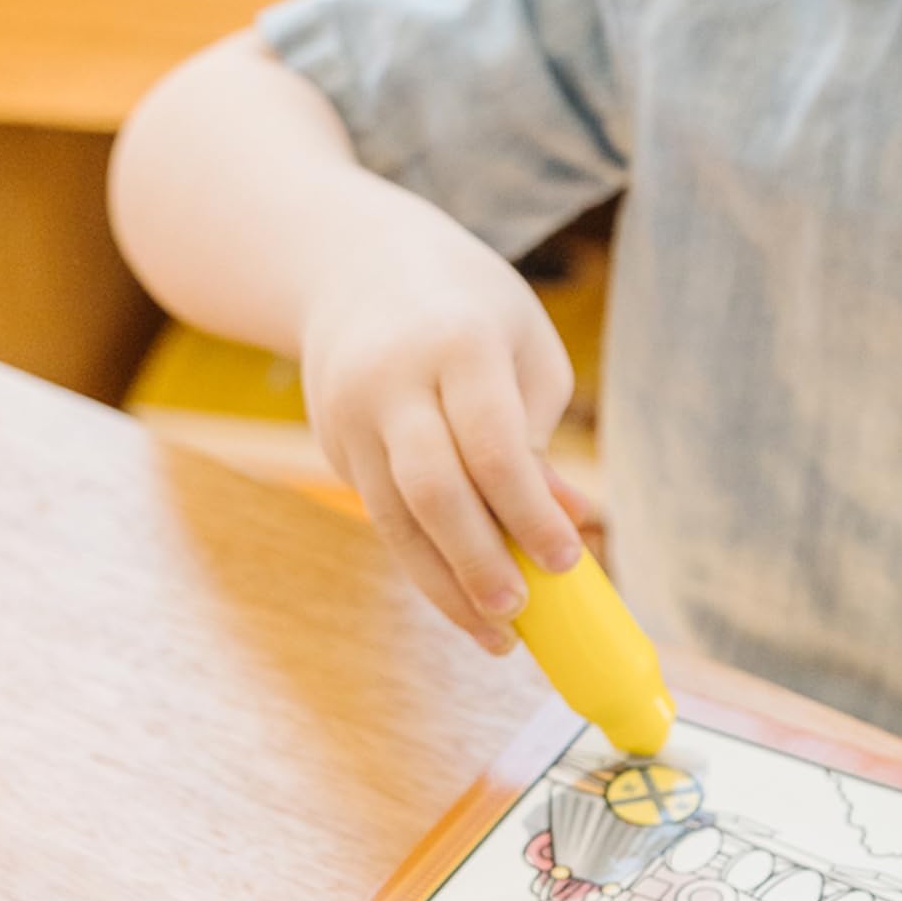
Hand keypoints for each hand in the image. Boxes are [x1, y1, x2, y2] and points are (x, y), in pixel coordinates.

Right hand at [299, 235, 586, 649]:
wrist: (350, 265)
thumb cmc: (466, 307)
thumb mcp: (521, 345)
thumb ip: (541, 434)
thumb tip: (567, 522)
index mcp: (457, 343)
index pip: (491, 444)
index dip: (529, 512)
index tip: (566, 560)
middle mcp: (393, 381)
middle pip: (432, 490)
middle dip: (478, 561)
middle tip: (519, 614)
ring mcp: (352, 416)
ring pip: (396, 520)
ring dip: (445, 587)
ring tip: (495, 636)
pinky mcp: (334, 447)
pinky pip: (384, 519)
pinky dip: (424, 565)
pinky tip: (463, 600)